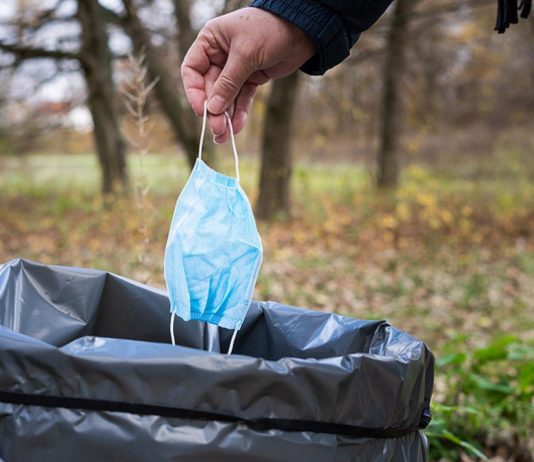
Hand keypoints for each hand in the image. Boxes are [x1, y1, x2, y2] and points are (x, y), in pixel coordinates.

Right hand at [181, 7, 314, 142]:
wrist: (302, 29)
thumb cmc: (270, 30)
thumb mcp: (246, 54)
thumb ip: (228, 82)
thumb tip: (213, 109)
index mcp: (211, 41)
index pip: (192, 70)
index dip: (194, 92)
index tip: (201, 111)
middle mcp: (220, 55)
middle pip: (210, 88)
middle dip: (214, 110)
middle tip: (217, 130)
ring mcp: (236, 68)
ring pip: (226, 97)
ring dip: (225, 116)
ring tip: (224, 137)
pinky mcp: (252, 78)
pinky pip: (242, 98)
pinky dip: (240, 112)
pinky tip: (237, 126)